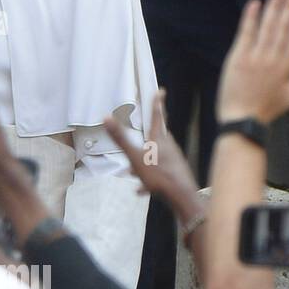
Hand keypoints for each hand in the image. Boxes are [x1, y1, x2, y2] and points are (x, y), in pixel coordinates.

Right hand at [104, 88, 202, 226]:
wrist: (181, 196)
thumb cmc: (158, 175)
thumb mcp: (135, 157)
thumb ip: (120, 138)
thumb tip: (106, 117)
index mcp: (159, 140)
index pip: (156, 117)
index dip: (157, 103)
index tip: (161, 91)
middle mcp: (169, 146)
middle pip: (157, 136)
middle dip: (145, 138)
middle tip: (136, 142)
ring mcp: (174, 159)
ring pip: (156, 155)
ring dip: (144, 160)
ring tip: (132, 172)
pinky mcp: (176, 172)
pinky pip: (159, 171)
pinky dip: (149, 177)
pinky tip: (142, 189)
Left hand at [217, 0, 288, 124]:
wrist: (241, 120)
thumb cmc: (264, 111)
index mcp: (286, 68)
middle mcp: (272, 59)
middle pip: (283, 28)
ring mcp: (254, 57)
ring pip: (267, 27)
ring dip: (274, 7)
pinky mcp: (237, 57)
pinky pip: (245, 33)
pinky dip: (250, 18)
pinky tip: (255, 3)